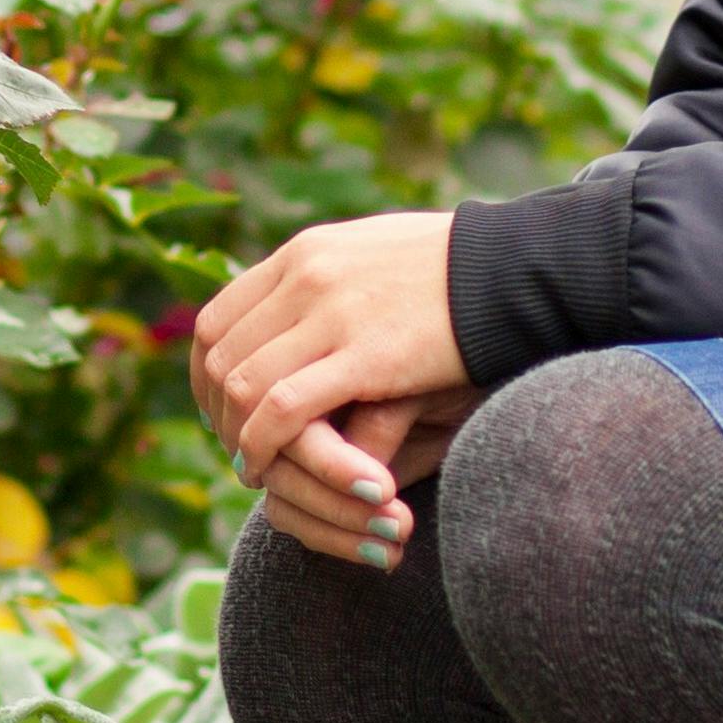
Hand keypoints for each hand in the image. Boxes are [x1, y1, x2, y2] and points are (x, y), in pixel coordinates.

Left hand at [189, 211, 469, 530]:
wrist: (514, 270)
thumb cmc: (456, 272)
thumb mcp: (372, 256)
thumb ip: (327, 280)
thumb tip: (296, 305)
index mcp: (303, 254)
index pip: (218, 318)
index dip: (208, 374)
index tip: (222, 411)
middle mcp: (306, 277)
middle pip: (221, 354)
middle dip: (216, 412)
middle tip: (234, 448)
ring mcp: (332, 314)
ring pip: (243, 383)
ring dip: (236, 434)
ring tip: (251, 466)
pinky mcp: (365, 356)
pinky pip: (285, 408)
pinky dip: (263, 444)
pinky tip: (267, 469)